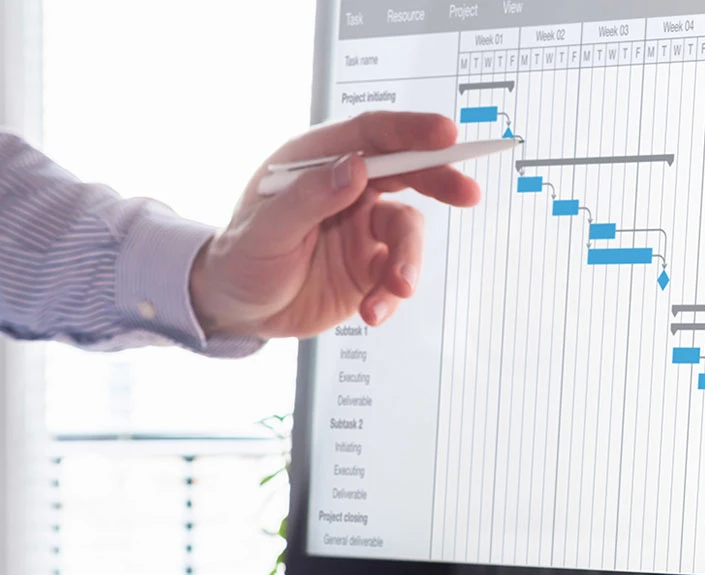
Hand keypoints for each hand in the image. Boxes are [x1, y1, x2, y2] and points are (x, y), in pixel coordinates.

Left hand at [188, 111, 483, 338]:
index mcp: (317, 162)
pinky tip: (373, 313)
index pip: (370, 134)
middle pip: (406, 170)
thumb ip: (308, 198)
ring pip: (407, 231)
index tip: (445, 135)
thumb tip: (355, 168)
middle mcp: (346, 188)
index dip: (410, 130)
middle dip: (440, 180)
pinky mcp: (369, 266)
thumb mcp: (264, 230)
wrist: (237, 310)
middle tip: (467, 193)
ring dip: (408, 261)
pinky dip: (392, 294)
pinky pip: (397, 274)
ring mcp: (361, 227)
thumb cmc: (241, 258)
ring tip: (396, 290)